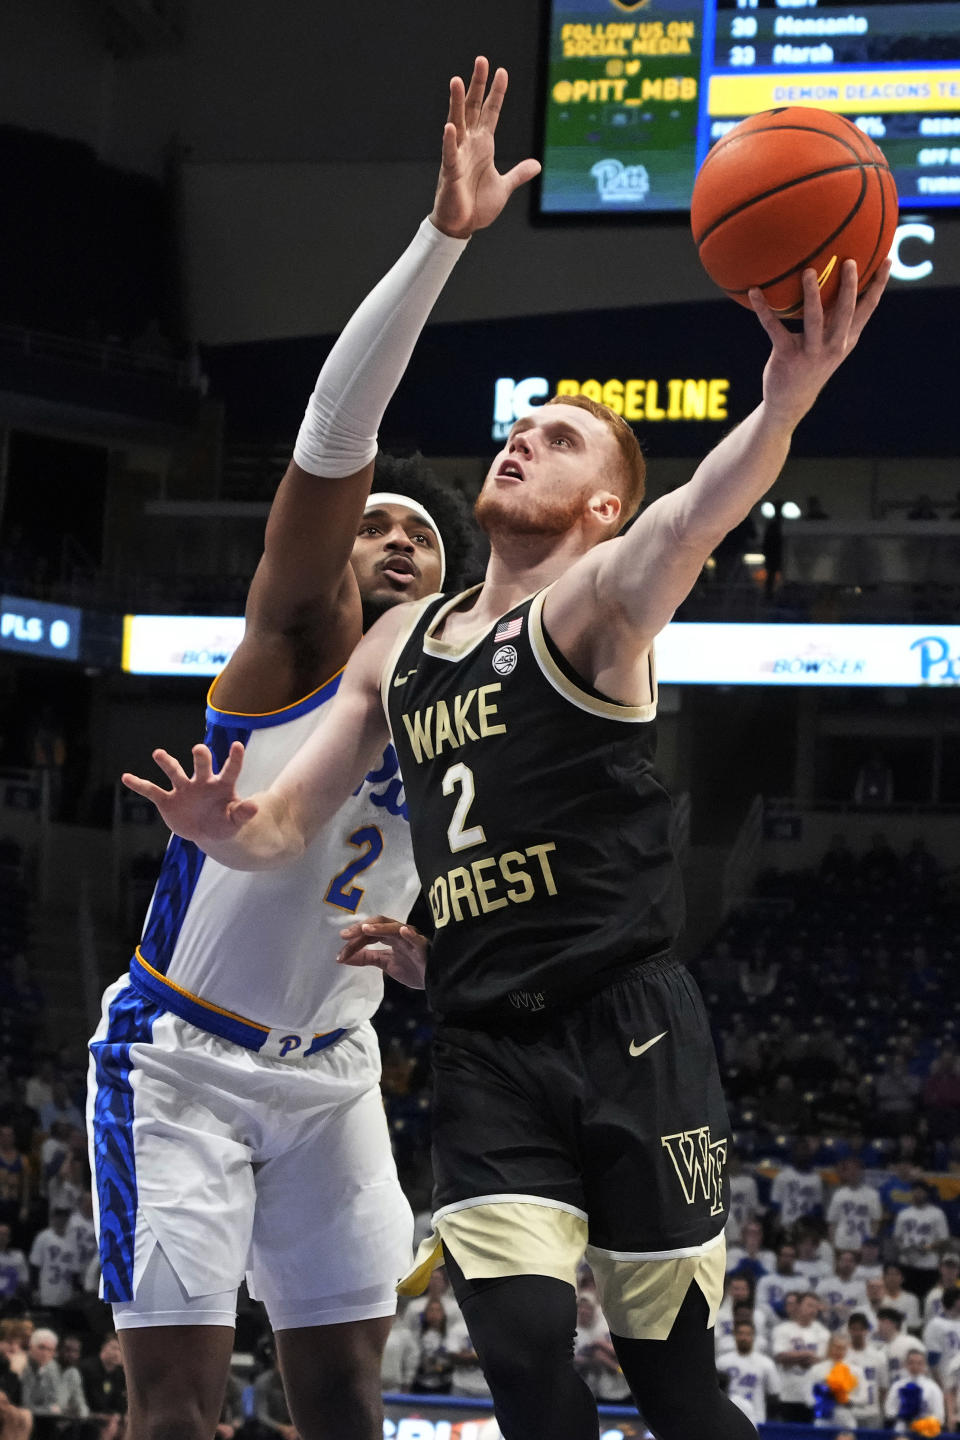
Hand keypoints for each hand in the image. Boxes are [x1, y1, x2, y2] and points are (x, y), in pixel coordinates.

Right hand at [122, 742, 257, 847]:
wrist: (207, 833)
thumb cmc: (224, 823)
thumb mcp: (235, 822)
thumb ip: (242, 813)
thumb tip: (254, 807)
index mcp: (222, 785)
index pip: (230, 769)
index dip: (234, 758)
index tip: (238, 745)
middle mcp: (202, 782)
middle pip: (201, 765)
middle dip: (201, 757)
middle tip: (199, 749)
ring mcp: (183, 789)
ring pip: (175, 772)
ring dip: (167, 762)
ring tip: (158, 753)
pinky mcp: (167, 800)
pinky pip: (152, 791)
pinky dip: (139, 785)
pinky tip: (126, 777)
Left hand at [338, 916, 427, 988]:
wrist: (433, 980)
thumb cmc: (411, 968)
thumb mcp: (385, 963)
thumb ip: (367, 958)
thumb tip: (344, 958)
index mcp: (390, 936)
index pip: (369, 934)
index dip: (354, 941)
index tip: (339, 954)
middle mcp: (400, 933)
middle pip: (379, 925)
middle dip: (361, 929)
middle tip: (345, 936)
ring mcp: (412, 939)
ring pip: (395, 928)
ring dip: (380, 928)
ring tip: (366, 929)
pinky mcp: (424, 948)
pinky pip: (418, 939)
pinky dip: (411, 935)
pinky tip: (403, 931)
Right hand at [430, 56, 540, 237]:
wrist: (462, 226)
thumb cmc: (477, 206)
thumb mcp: (504, 187)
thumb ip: (518, 174)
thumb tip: (536, 165)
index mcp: (483, 146)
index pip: (491, 112)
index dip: (496, 92)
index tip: (502, 71)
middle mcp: (469, 145)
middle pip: (473, 108)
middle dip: (477, 85)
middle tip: (481, 60)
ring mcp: (458, 156)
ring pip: (457, 123)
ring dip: (457, 103)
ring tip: (457, 81)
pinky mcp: (450, 173)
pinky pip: (449, 154)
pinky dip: (450, 141)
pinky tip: (450, 127)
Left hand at [750, 257, 890, 429]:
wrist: (791, 400)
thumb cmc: (811, 362)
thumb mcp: (829, 342)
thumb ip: (834, 317)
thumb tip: (831, 280)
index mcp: (847, 338)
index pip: (868, 308)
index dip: (879, 284)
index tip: (887, 260)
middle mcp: (833, 345)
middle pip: (846, 311)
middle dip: (849, 286)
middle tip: (849, 261)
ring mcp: (811, 352)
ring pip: (813, 319)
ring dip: (811, 295)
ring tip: (808, 271)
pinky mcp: (787, 355)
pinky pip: (774, 328)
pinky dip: (763, 309)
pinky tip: (754, 292)